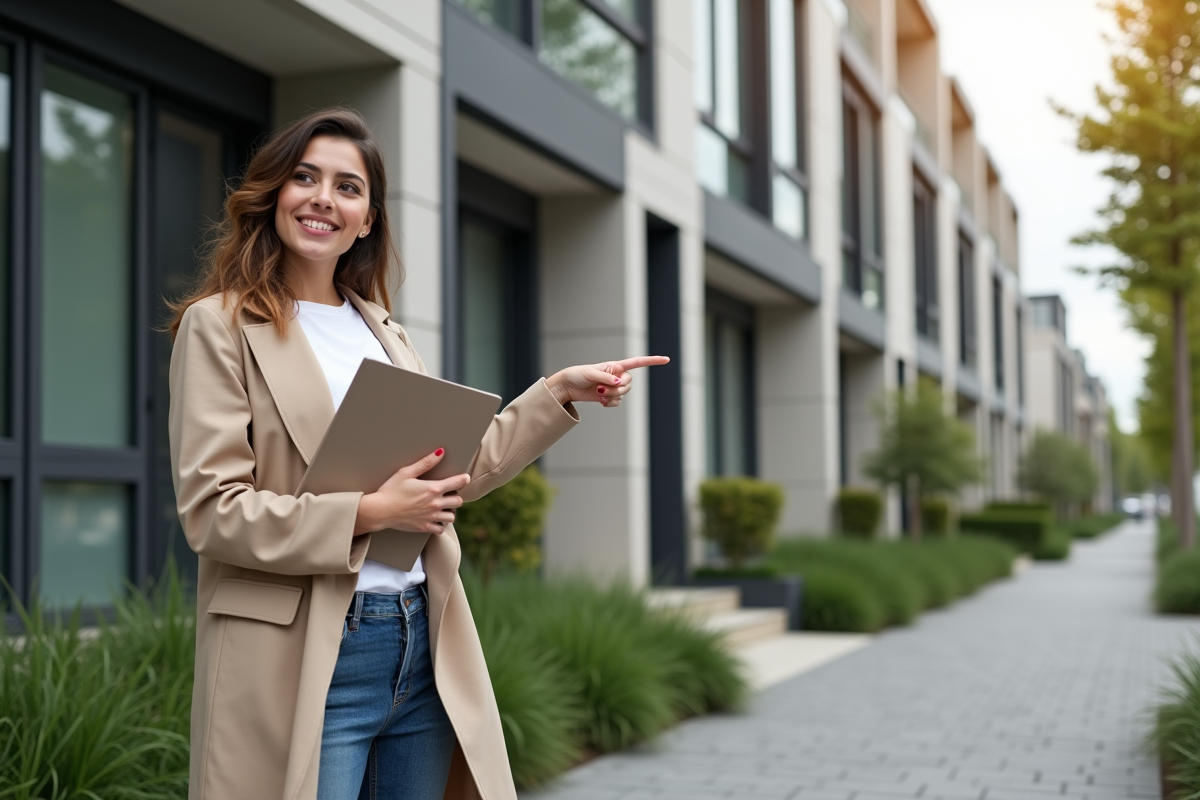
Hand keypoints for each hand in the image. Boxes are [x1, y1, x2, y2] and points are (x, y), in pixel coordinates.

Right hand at [354, 448, 469, 535]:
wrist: (380, 510)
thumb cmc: (391, 490)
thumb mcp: (406, 472)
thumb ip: (425, 462)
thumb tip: (440, 452)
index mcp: (432, 488)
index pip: (457, 483)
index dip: (464, 479)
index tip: (464, 478)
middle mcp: (435, 504)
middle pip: (458, 501)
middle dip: (455, 496)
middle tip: (448, 493)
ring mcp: (430, 517)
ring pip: (452, 516)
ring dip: (450, 511)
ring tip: (442, 507)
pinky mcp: (424, 527)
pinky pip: (441, 529)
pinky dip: (440, 524)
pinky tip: (435, 518)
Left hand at [546, 355, 669, 408]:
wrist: (567, 387)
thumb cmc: (576, 375)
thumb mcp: (590, 373)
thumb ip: (605, 378)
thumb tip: (619, 382)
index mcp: (614, 366)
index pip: (637, 362)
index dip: (652, 361)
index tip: (666, 359)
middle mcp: (616, 375)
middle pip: (629, 384)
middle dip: (618, 390)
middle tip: (601, 390)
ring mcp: (613, 387)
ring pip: (624, 394)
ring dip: (612, 397)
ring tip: (599, 394)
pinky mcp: (608, 397)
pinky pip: (617, 403)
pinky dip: (610, 404)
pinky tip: (601, 401)